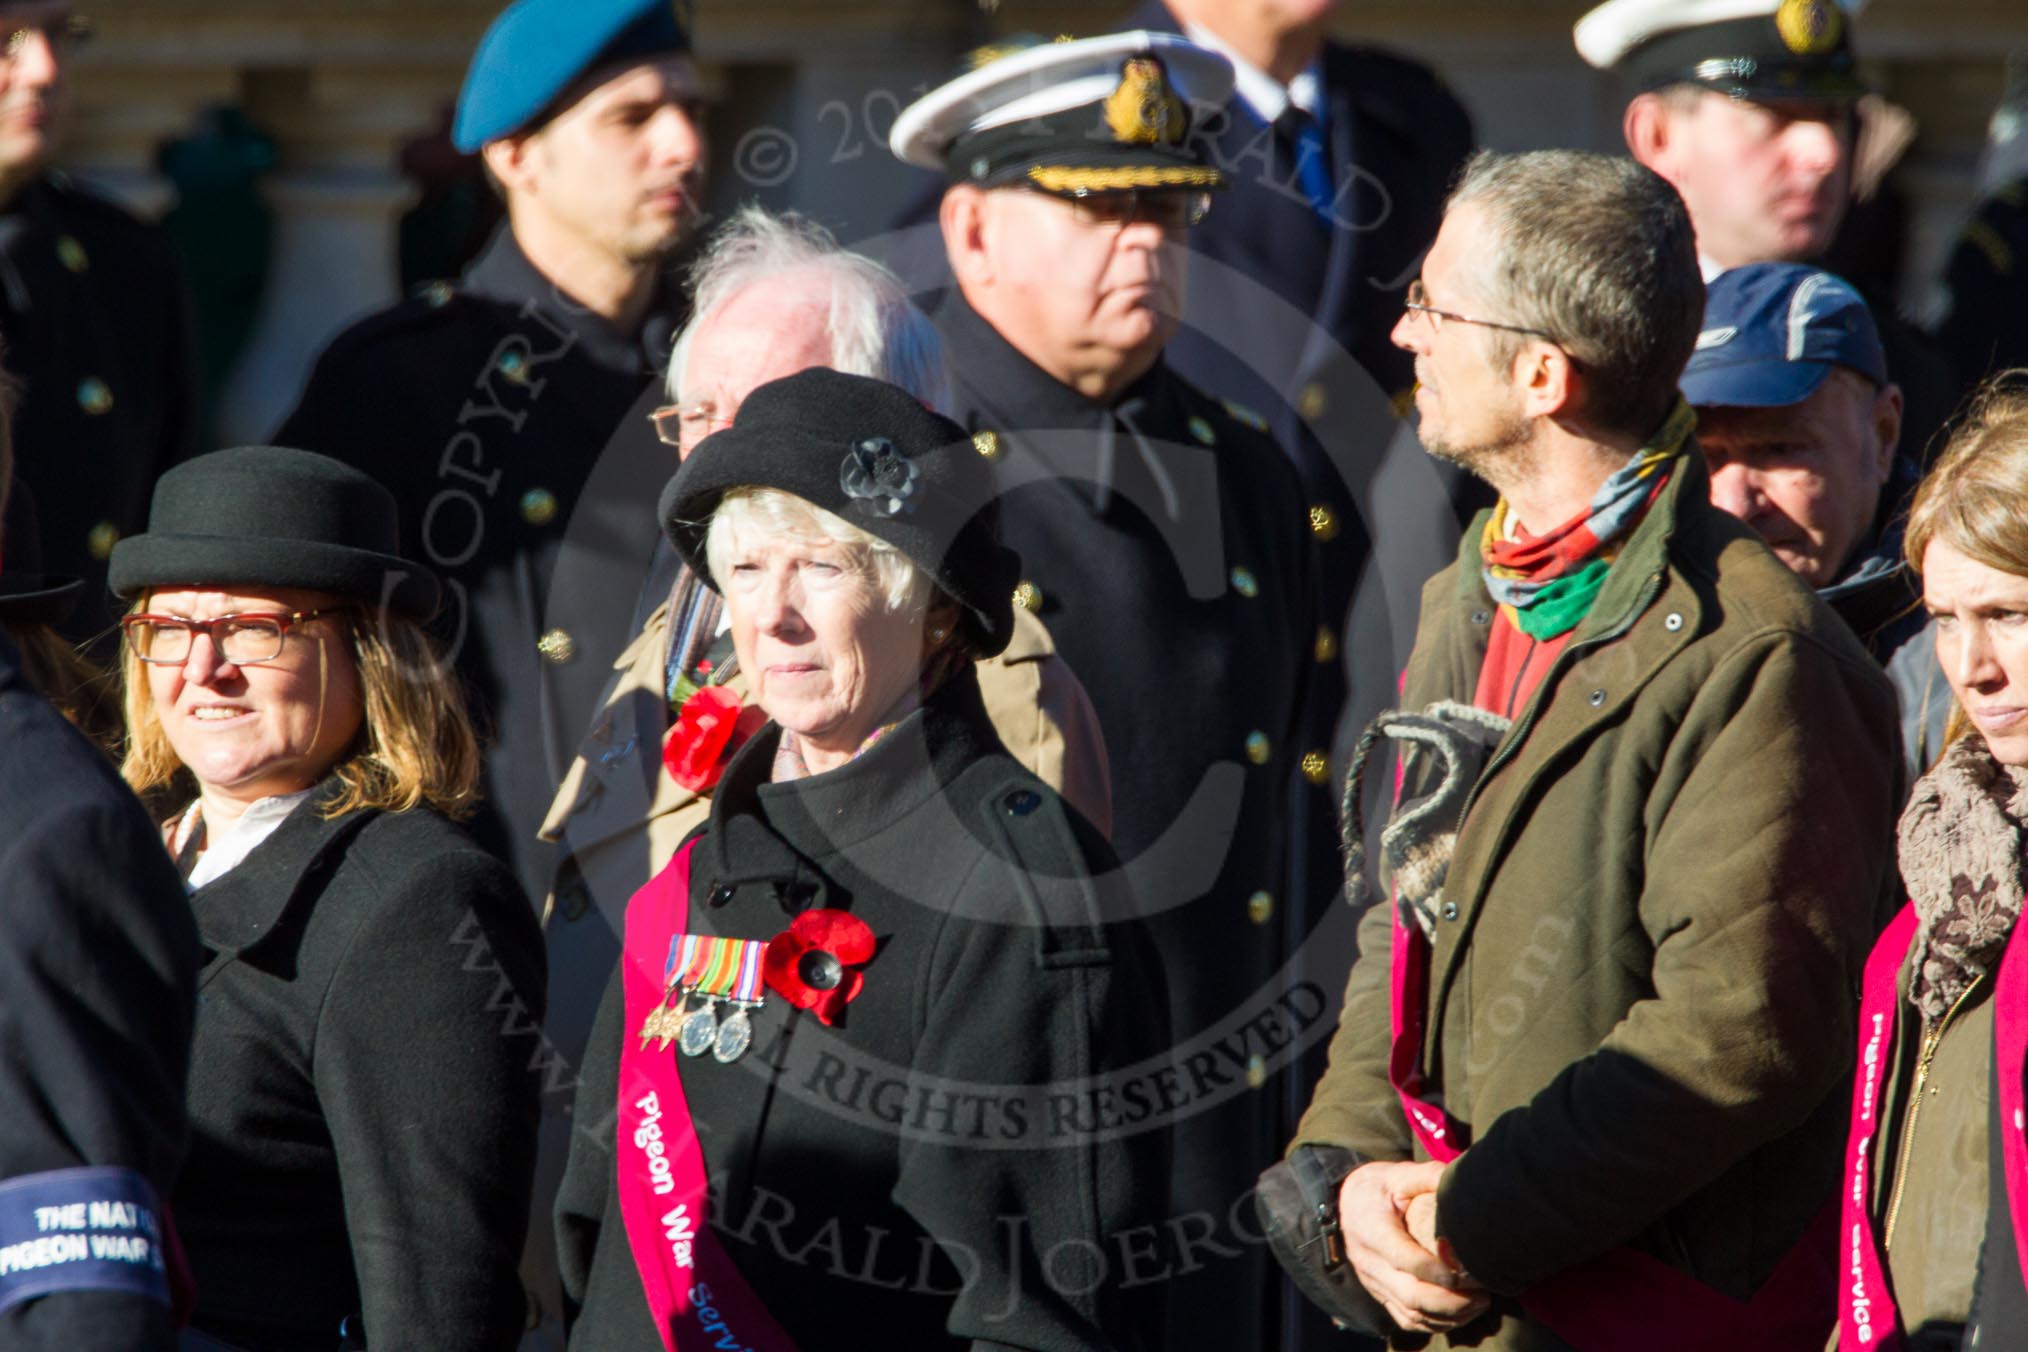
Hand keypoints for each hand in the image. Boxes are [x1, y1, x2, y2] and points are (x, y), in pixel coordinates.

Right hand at [1336, 1161, 1489, 1335]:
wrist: (1341, 1207)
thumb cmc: (1373, 1189)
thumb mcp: (1396, 1175)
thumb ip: (1427, 1176)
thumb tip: (1460, 1178)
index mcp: (1373, 1231)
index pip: (1406, 1259)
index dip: (1440, 1270)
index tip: (1470, 1270)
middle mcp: (1371, 1264)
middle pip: (1411, 1295)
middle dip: (1452, 1301)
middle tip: (1484, 1294)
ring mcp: (1374, 1283)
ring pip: (1412, 1314)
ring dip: (1449, 1316)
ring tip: (1479, 1304)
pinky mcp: (1380, 1295)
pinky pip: (1407, 1320)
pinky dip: (1436, 1323)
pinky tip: (1460, 1314)